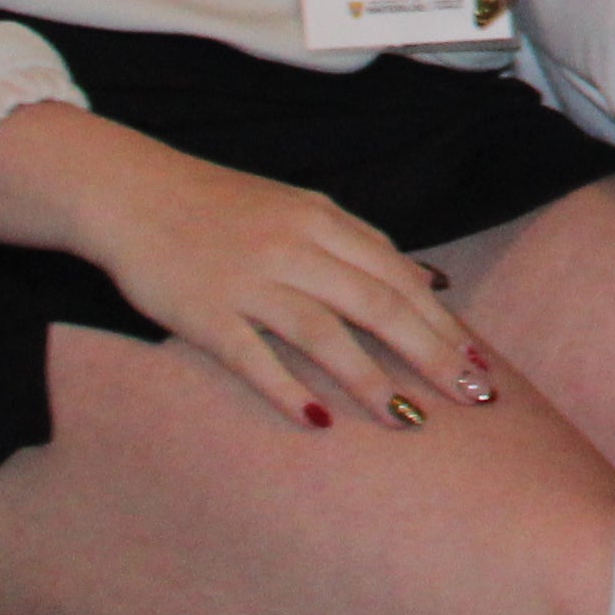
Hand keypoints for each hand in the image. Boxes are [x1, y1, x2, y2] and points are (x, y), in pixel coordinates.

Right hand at [0, 108, 478, 431]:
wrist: (132, 192)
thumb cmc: (223, 207)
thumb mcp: (300, 209)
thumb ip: (361, 246)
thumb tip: (429, 282)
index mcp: (323, 220)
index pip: (398, 278)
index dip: (443, 323)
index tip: (481, 364)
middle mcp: (294, 247)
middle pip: (377, 305)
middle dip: (431, 354)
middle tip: (470, 398)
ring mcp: (248, 280)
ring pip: (323, 332)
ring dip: (370, 379)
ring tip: (408, 420)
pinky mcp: (203, 312)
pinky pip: (252, 356)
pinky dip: (286, 389)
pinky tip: (318, 421)